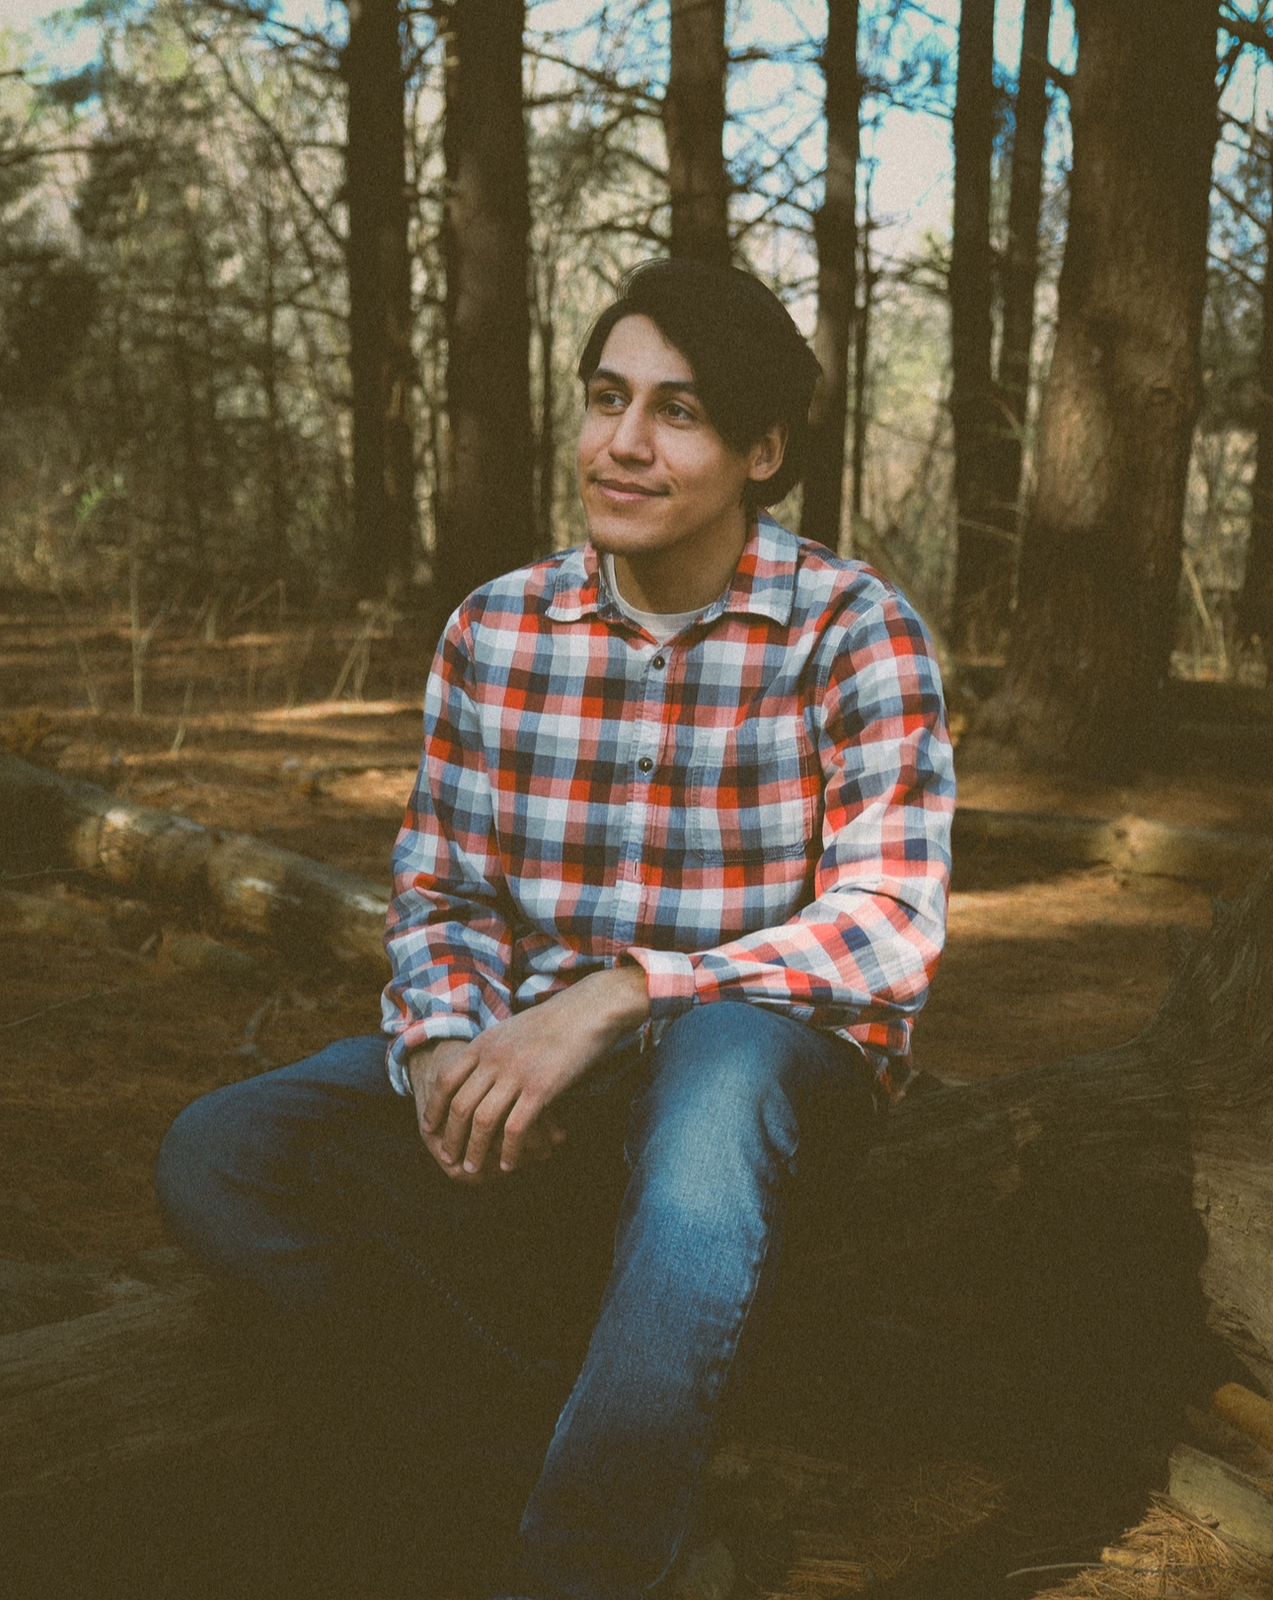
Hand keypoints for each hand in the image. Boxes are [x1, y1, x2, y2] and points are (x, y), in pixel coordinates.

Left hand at [407, 966, 648, 1181]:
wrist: (590, 1008)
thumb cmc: (557, 1020)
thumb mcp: (514, 1029)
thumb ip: (495, 1050)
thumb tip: (482, 1071)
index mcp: (485, 1043)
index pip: (447, 1079)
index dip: (436, 1108)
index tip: (431, 1128)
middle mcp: (495, 1059)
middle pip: (460, 1105)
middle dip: (452, 1137)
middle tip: (449, 1159)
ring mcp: (516, 1073)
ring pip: (483, 1121)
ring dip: (475, 1150)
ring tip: (473, 1169)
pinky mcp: (541, 1088)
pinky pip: (516, 1128)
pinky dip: (509, 1150)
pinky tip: (509, 1164)